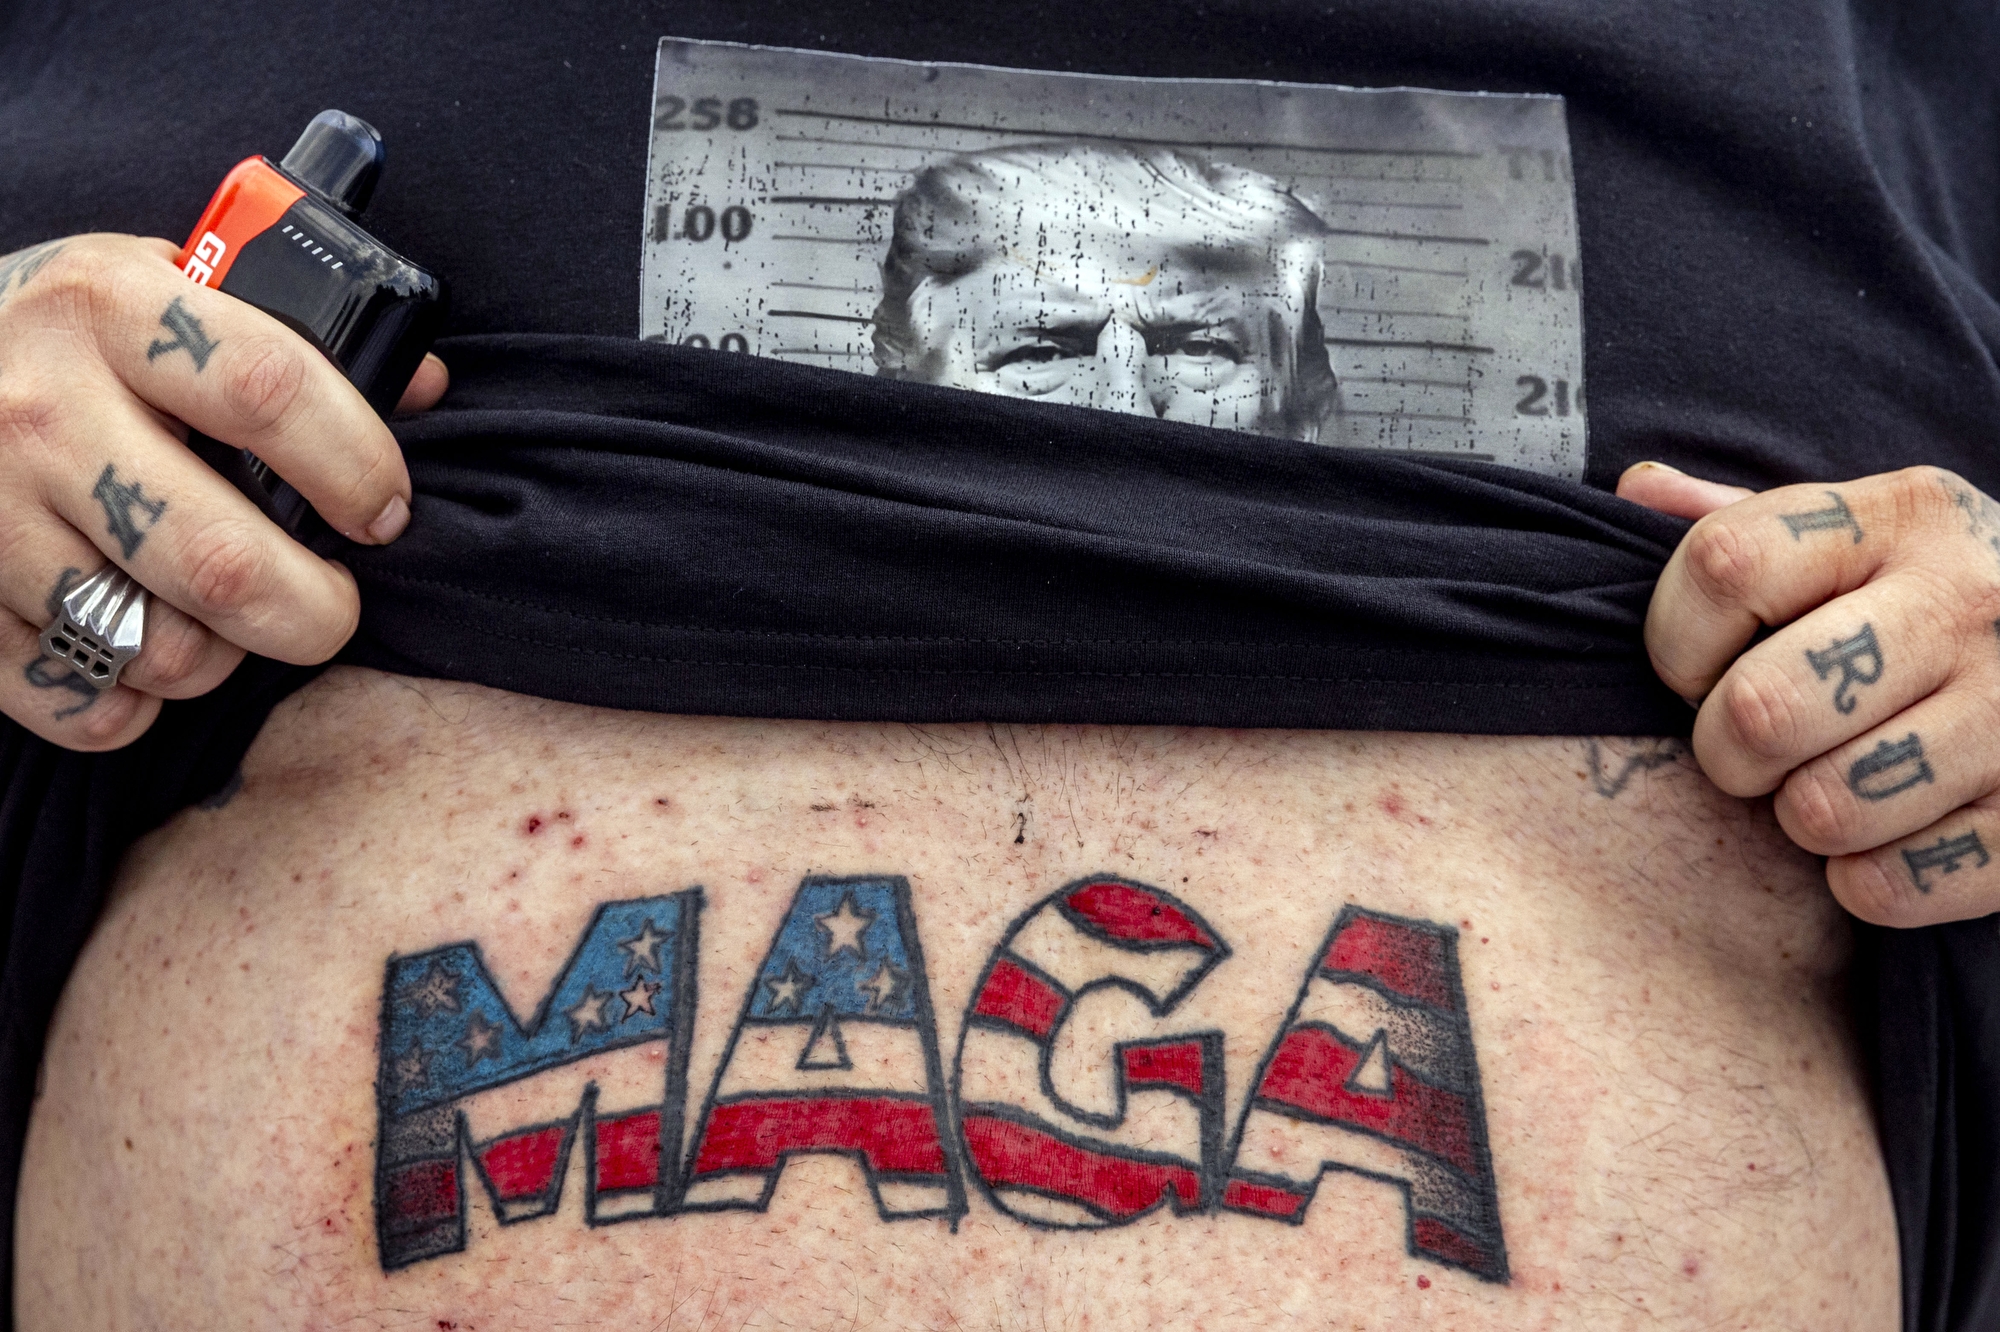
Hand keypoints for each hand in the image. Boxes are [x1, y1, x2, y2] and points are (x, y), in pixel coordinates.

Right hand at [0, 233, 446, 750]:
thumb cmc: (78, 333)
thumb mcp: (168, 289)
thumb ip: (291, 334)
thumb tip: (420, 385)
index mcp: (111, 306)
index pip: (269, 392)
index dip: (356, 466)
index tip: (385, 512)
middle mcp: (40, 407)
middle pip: (221, 561)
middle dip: (313, 612)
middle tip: (333, 606)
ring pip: (155, 647)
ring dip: (221, 658)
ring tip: (228, 622)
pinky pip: (75, 699)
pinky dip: (130, 705)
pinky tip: (144, 658)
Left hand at [1623, 460, 1999, 926]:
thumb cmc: (1917, 603)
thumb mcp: (1849, 538)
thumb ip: (1738, 522)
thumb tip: (1640, 490)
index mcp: (1903, 515)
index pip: (1723, 565)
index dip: (1676, 637)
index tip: (1695, 668)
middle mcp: (1969, 597)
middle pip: (1761, 705)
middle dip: (1724, 749)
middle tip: (1748, 750)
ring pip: (1824, 806)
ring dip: (1799, 818)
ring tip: (1820, 787)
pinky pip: (1893, 882)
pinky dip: (1864, 880)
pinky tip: (1879, 841)